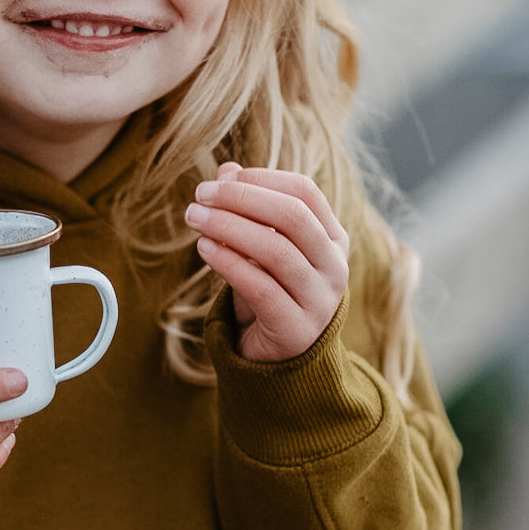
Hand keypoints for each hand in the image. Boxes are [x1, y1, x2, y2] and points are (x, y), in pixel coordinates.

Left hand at [185, 163, 349, 362]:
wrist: (281, 359)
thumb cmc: (270, 291)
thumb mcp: (260, 247)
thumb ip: (248, 209)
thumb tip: (226, 170)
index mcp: (332, 238)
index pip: (304, 192)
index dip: (261, 179)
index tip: (220, 180)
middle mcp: (334, 266)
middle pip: (292, 216)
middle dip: (241, 199)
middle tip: (199, 196)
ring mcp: (320, 300)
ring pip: (276, 250)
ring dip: (229, 227)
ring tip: (194, 218)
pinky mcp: (296, 329)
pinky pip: (261, 287)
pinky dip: (229, 262)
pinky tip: (204, 248)